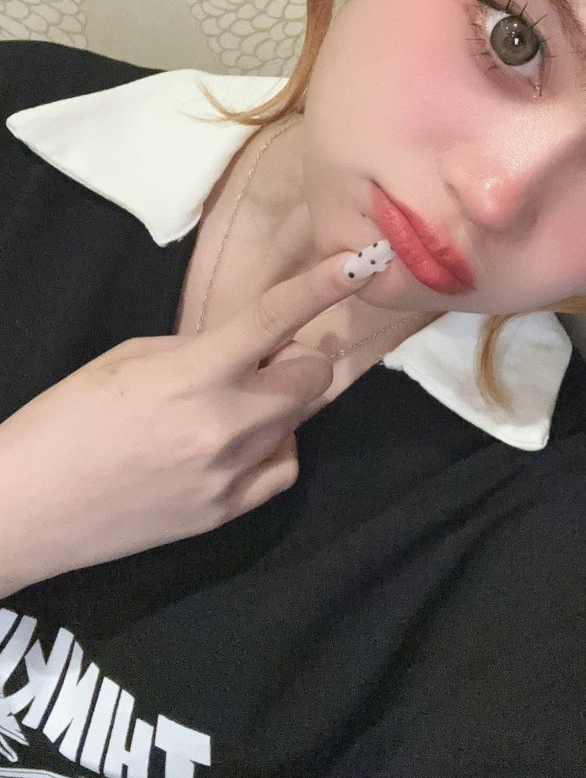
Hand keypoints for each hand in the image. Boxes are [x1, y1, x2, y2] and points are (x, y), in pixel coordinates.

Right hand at [0, 251, 377, 593]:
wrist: (26, 509)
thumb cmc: (68, 420)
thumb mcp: (130, 359)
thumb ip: (200, 350)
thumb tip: (250, 347)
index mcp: (196, 374)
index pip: (276, 319)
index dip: (324, 288)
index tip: (361, 263)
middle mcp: (226, 424)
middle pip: (309, 377)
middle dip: (301, 357)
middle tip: (270, 356)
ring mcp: (231, 474)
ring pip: (298, 422)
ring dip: (282, 401)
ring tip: (238, 401)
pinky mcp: (227, 514)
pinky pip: (283, 468)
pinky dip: (276, 447)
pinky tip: (243, 442)